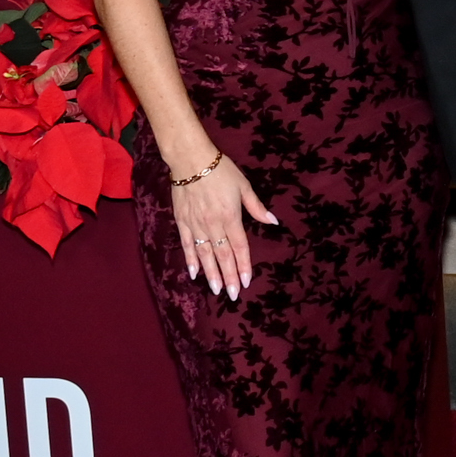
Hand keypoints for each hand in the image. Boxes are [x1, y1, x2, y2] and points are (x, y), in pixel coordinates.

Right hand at [169, 147, 273, 298]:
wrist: (190, 160)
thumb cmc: (221, 171)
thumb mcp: (245, 186)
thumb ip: (257, 207)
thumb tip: (273, 222)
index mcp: (231, 217)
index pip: (239, 247)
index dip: (244, 265)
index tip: (247, 282)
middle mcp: (213, 225)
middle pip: (223, 256)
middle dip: (229, 276)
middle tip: (233, 295)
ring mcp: (196, 225)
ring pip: (205, 254)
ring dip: (211, 274)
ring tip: (217, 290)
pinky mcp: (182, 221)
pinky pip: (186, 245)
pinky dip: (190, 260)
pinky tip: (193, 274)